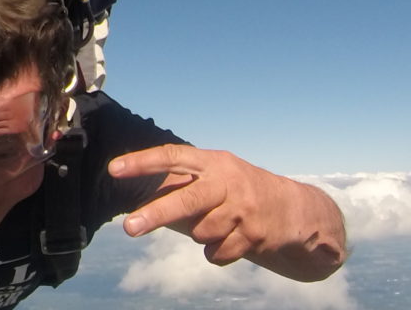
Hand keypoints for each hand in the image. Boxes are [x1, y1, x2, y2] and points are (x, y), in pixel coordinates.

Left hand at [108, 145, 345, 279]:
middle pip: (188, 199)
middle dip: (157, 214)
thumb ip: (182, 187)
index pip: (173, 156)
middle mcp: (228, 181)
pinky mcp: (256, 234)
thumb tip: (141, 205)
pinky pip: (217, 253)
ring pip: (201, 232)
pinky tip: (231, 240)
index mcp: (213, 162)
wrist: (297, 211)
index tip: (114, 170)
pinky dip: (217, 253)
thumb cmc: (241, 193)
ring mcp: (244, 208)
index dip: (143, 162)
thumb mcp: (215, 178)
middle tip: (129, 227)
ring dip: (202, 235)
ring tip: (218, 225)